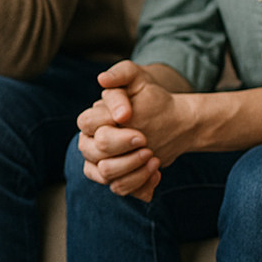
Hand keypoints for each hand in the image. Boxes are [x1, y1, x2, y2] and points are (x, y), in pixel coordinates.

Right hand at [77, 60, 192, 201]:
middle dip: (124, 150)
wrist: (173, 123)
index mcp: (92, 120)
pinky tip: (156, 173)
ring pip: (106, 174)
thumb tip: (102, 79)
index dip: (112, 128)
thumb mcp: (140, 79)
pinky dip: (140, 183)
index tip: (136, 125)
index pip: (88, 124)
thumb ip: (122, 73)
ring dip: (133, 169)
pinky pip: (119, 189)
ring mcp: (100, 163)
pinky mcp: (116, 180)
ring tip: (155, 159)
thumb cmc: (152, 100)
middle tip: (148, 143)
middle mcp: (90, 143)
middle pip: (95, 153)